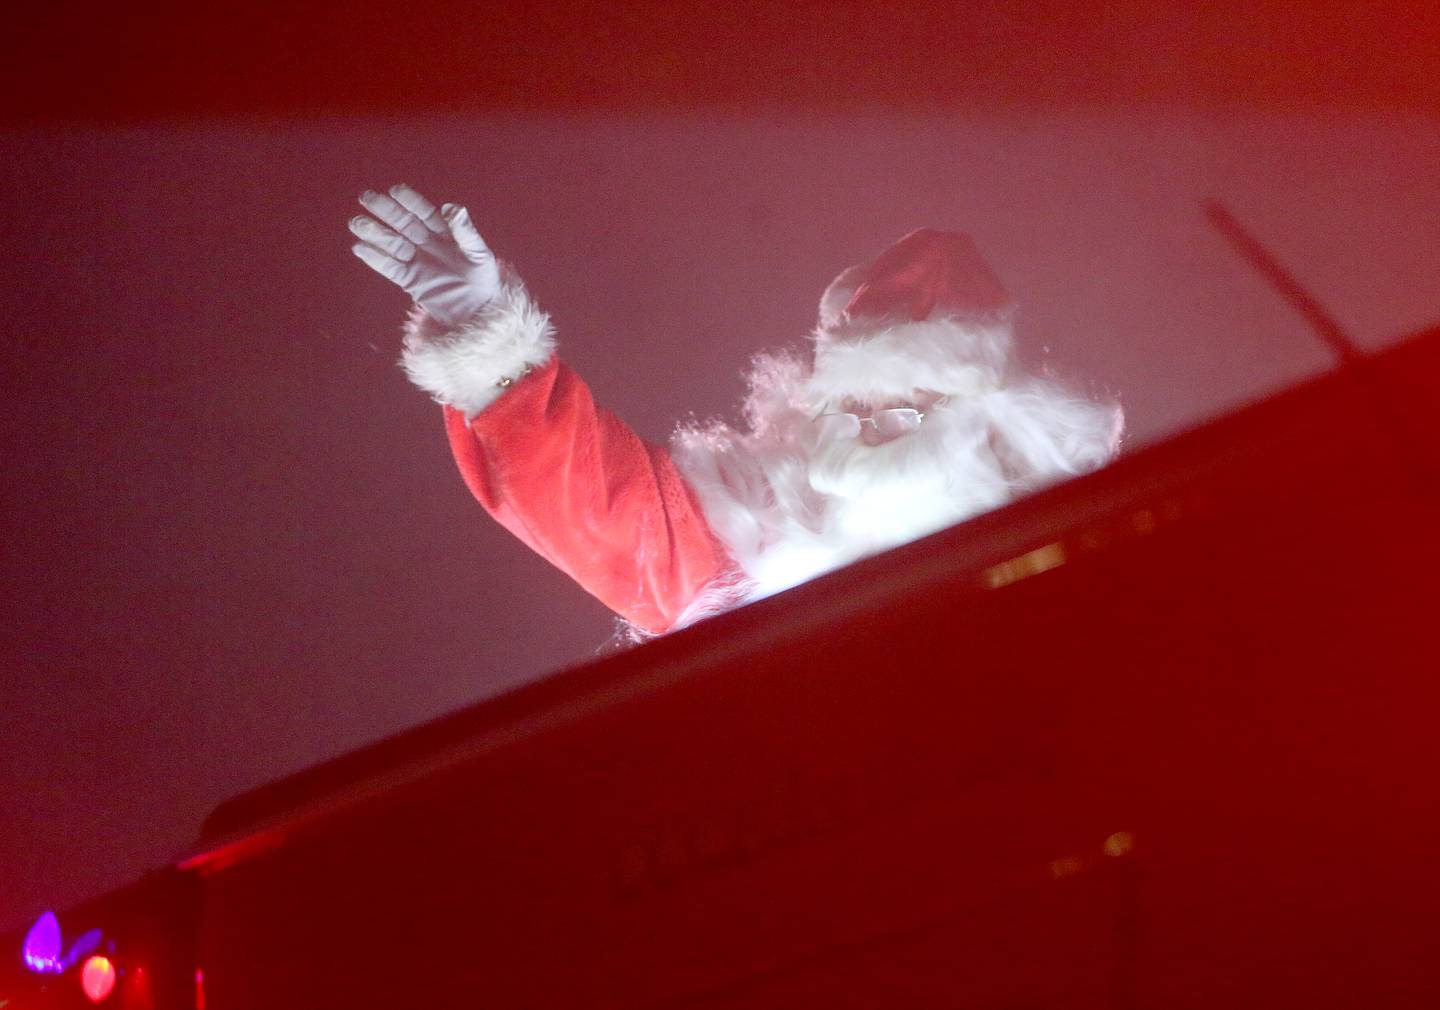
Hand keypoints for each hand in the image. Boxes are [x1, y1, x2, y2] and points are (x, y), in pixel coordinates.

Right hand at [349, 184, 501, 326]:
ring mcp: (418, 262)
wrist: (479, 312)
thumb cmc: (484, 280)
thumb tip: (452, 207)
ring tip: (355, 222)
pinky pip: (390, 267)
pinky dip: (375, 258)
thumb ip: (466, 232)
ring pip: (393, 244)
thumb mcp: (479, 253)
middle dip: (385, 211)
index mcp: (445, 234)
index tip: (395, 190)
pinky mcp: (410, 281)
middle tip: (365, 197)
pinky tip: (360, 247)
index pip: (425, 214)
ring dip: (374, 233)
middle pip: (403, 225)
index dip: (410, 201)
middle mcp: (428, 245)